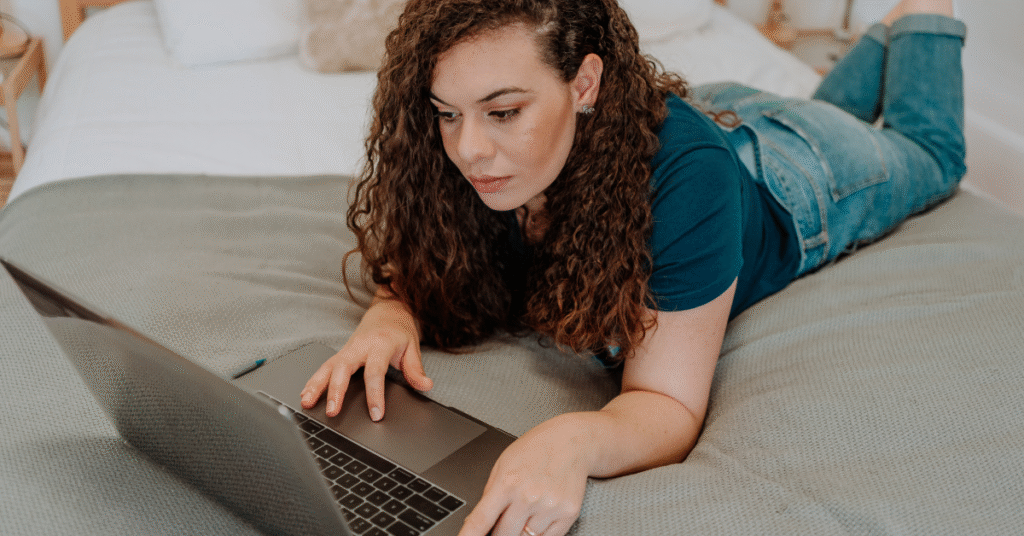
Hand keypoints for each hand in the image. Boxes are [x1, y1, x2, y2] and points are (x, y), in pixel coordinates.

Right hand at [300, 296, 432, 419]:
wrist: (388, 309)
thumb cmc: (399, 329)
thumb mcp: (413, 346)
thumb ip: (416, 368)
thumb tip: (425, 385)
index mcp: (380, 344)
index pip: (375, 372)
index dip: (375, 394)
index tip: (375, 414)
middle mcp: (360, 346)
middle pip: (343, 368)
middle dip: (336, 390)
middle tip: (332, 411)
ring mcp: (348, 349)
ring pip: (328, 367)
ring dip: (316, 385)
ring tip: (307, 403)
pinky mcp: (341, 353)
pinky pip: (325, 367)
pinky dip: (313, 380)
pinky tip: (305, 394)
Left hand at [459, 414, 592, 535]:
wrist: (572, 441)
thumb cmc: (535, 449)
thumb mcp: (503, 464)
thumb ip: (490, 494)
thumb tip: (476, 523)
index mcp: (507, 482)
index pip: (481, 520)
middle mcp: (528, 496)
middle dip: (500, 531)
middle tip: (507, 516)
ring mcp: (549, 506)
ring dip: (522, 530)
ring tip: (529, 506)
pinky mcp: (568, 513)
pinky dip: (540, 532)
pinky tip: (540, 514)